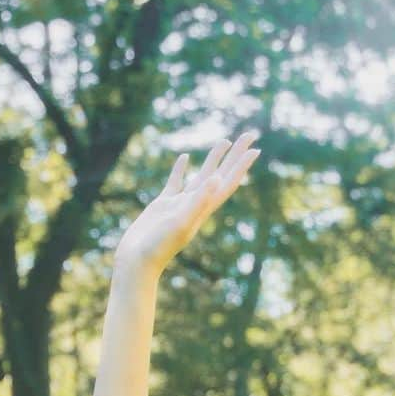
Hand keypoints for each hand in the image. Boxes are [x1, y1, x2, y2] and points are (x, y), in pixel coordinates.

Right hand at [115, 130, 261, 275]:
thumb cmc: (159, 245)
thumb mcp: (181, 221)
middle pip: (220, 174)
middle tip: (249, 135)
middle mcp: (196, 205)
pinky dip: (181, 169)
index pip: (228, 182)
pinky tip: (184, 158)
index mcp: (203, 209)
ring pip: (202, 176)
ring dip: (214, 159)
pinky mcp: (163, 205)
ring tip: (225, 141)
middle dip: (235, 156)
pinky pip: (176, 182)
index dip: (241, 166)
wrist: (138, 260)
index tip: (256, 148)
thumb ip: (199, 201)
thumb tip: (218, 178)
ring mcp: (180, 204)